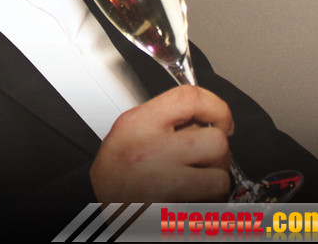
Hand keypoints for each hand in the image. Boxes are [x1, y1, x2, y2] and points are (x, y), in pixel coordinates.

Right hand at [90, 86, 232, 202]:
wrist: (94, 219)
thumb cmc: (113, 179)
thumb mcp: (127, 135)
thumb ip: (161, 121)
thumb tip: (203, 118)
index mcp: (137, 125)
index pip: (190, 98)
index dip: (217, 107)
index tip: (223, 121)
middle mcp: (148, 150)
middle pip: (215, 141)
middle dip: (218, 155)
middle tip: (205, 162)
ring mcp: (161, 183)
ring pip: (220, 177)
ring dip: (215, 185)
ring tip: (196, 187)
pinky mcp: (172, 213)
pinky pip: (211, 207)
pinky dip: (208, 209)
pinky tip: (189, 205)